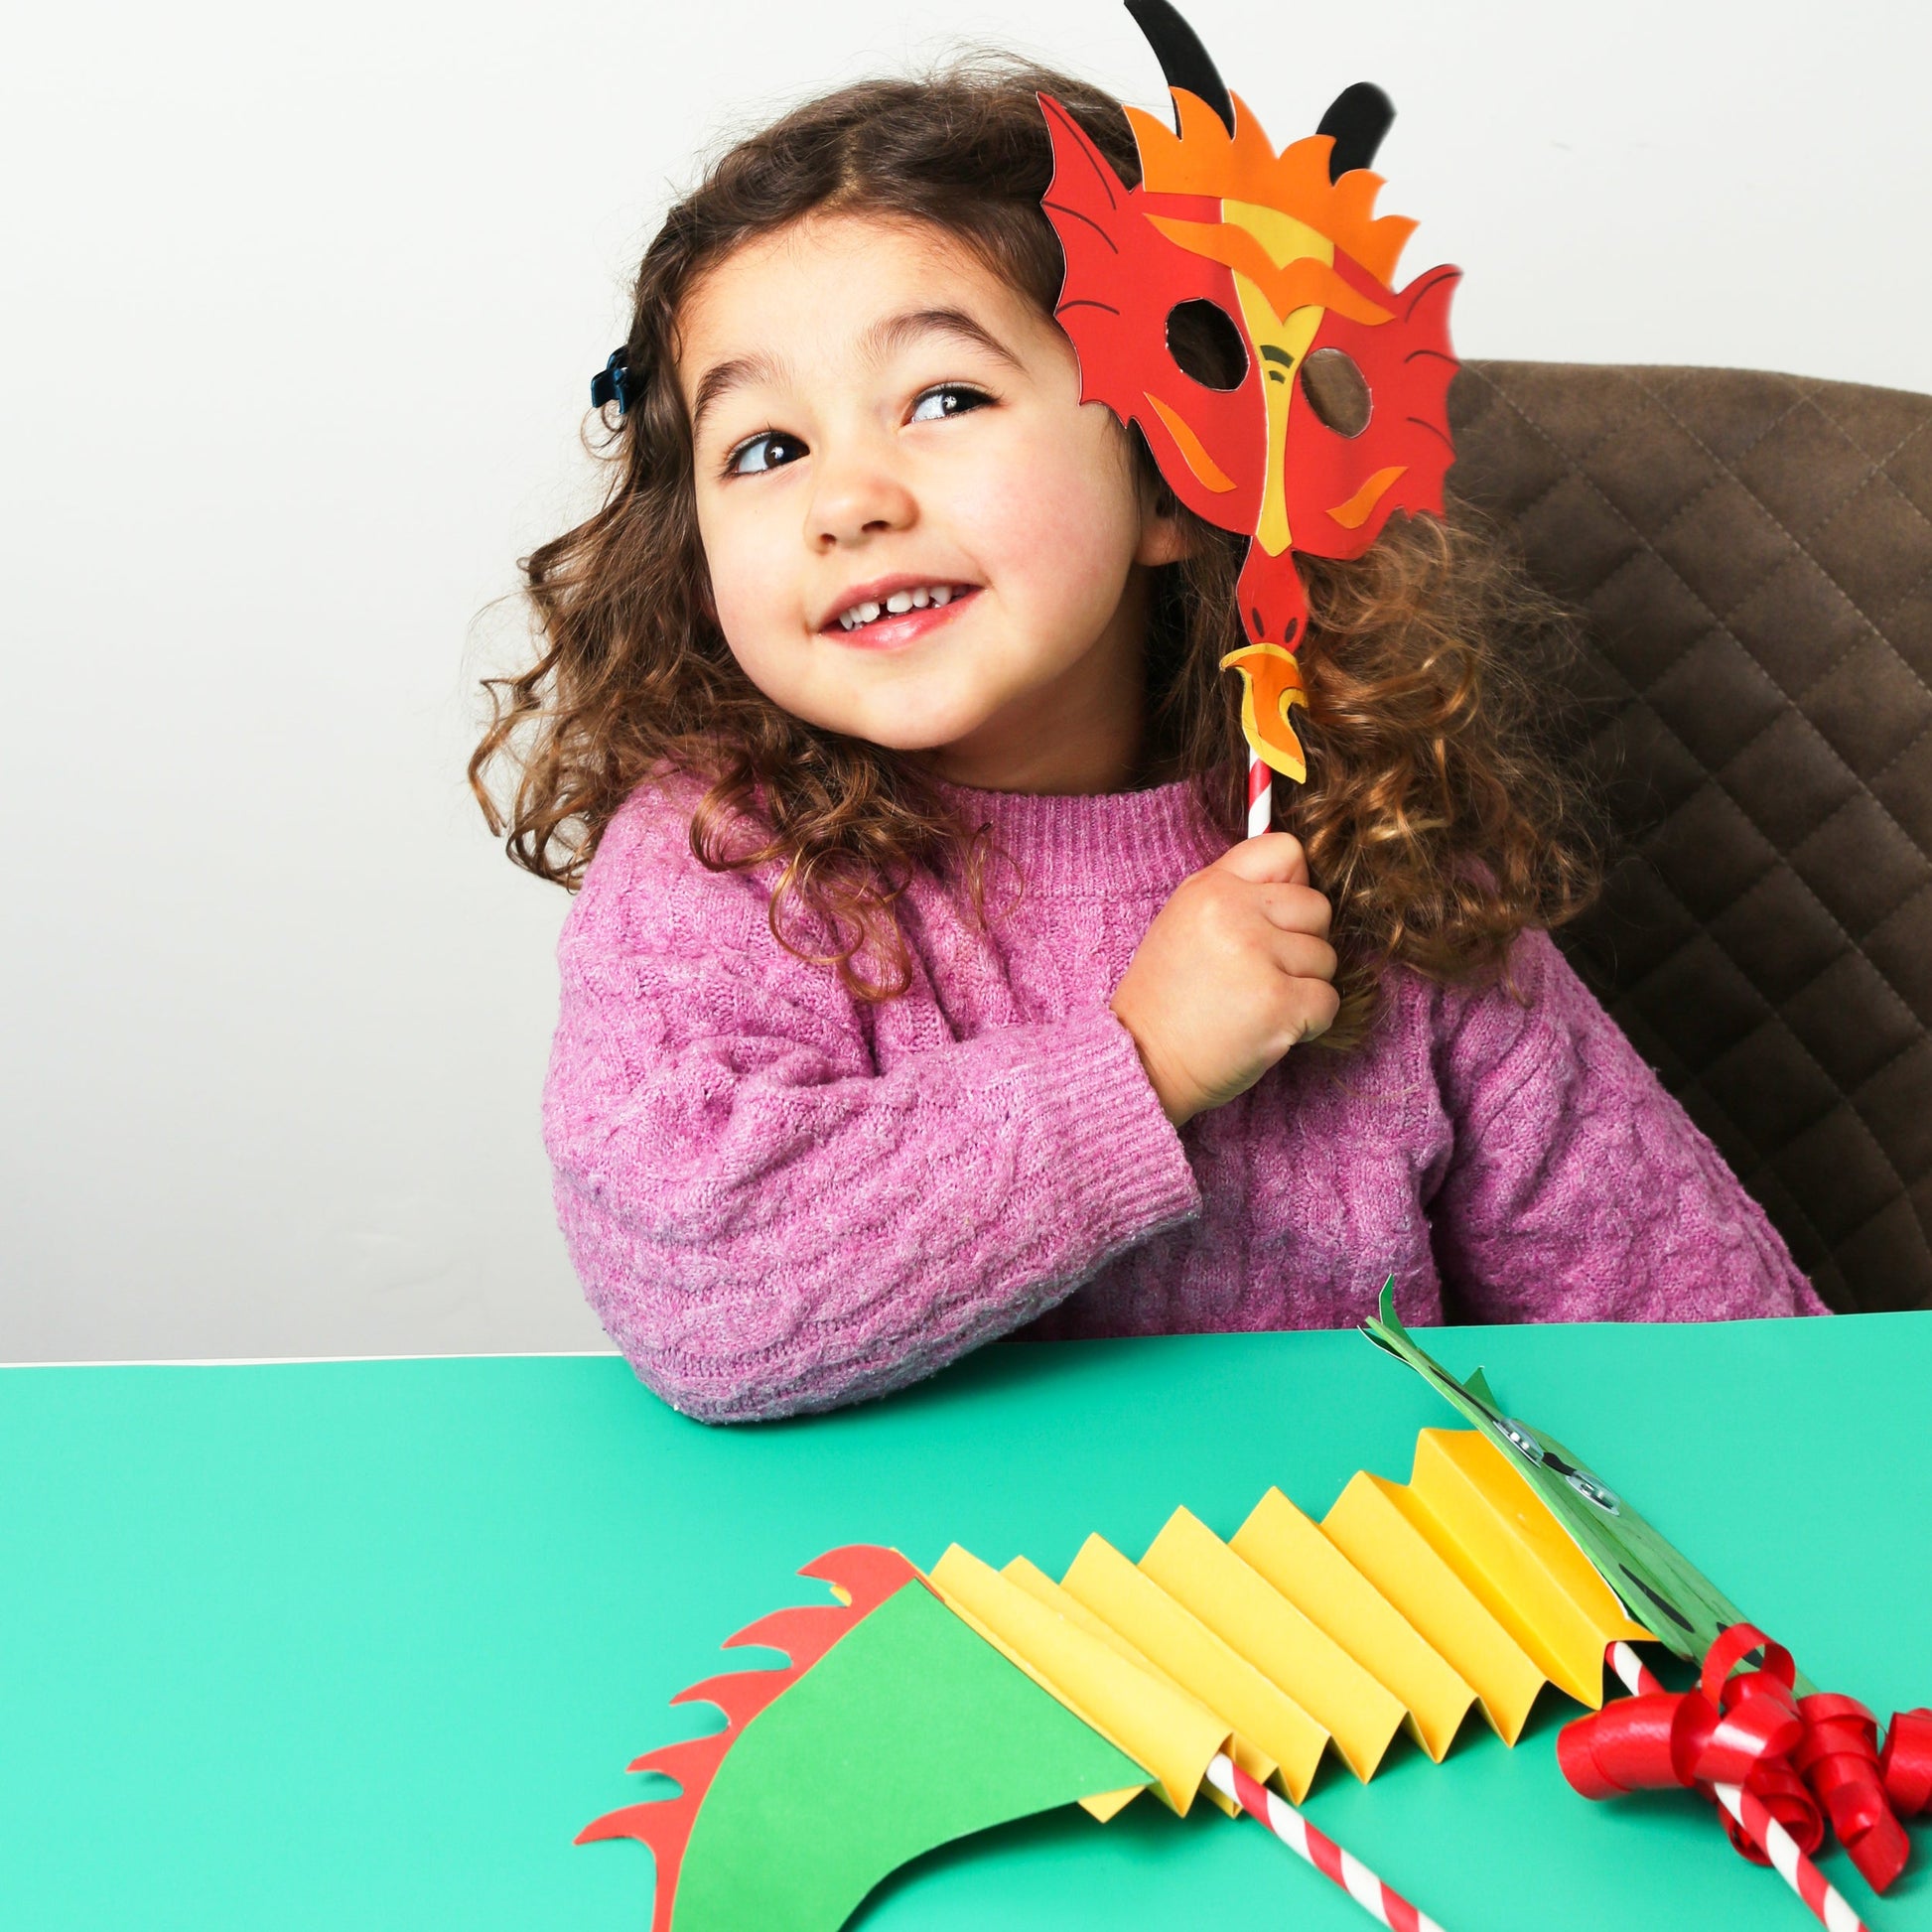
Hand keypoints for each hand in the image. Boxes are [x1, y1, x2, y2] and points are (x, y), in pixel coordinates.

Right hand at [1110, 832, 1338, 1126]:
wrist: (1142, 1061)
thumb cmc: (1167, 997)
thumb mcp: (1184, 922)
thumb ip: (1236, 892)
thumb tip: (1302, 878)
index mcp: (1211, 887)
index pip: (1287, 850)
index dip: (1291, 885)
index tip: (1272, 919)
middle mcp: (1235, 913)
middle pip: (1317, 907)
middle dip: (1302, 943)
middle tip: (1262, 972)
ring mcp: (1258, 957)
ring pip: (1327, 958)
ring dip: (1303, 986)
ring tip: (1257, 1002)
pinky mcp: (1279, 1003)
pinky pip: (1329, 1001)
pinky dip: (1309, 1022)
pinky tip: (1271, 1028)